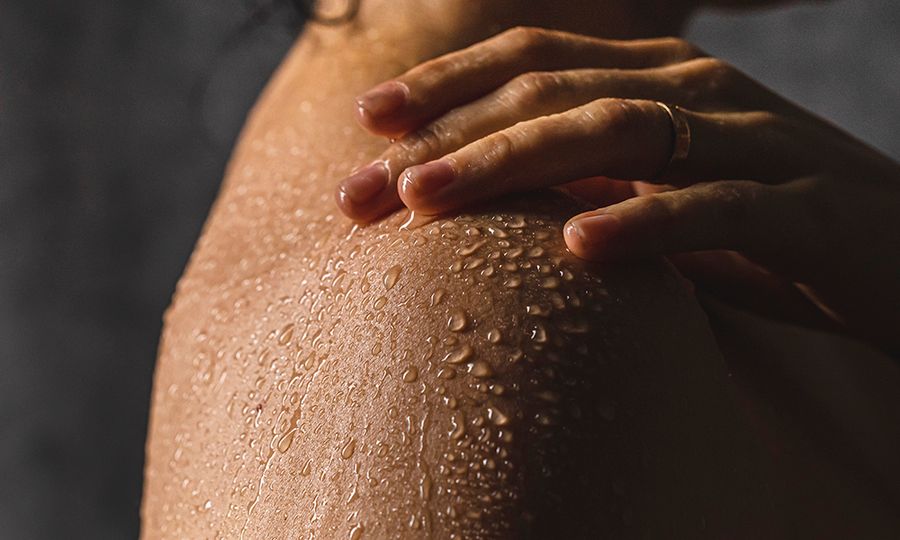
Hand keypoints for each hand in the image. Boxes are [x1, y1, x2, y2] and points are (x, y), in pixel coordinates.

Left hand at [334, 27, 899, 352]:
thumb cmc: (768, 228)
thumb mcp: (662, 192)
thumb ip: (595, 180)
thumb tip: (499, 198)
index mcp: (658, 80)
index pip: (536, 61)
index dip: (449, 85)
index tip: (369, 122)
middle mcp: (697, 91)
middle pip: (552, 94)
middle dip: (447, 136)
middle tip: (359, 188)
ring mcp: (753, 140)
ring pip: (617, 131)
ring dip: (512, 163)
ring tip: (428, 201)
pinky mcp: (804, 206)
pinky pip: (715, 207)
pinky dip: (645, 222)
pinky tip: (577, 248)